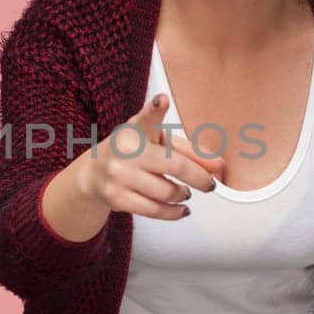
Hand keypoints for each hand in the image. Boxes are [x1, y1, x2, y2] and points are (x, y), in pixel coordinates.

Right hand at [72, 93, 225, 219]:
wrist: (94, 173)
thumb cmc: (132, 153)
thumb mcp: (158, 142)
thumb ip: (190, 151)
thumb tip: (219, 166)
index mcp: (137, 129)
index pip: (148, 118)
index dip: (156, 109)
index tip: (163, 101)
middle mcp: (126, 150)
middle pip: (175, 166)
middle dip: (200, 178)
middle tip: (209, 184)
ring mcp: (119, 175)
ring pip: (167, 192)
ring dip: (183, 195)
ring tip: (184, 193)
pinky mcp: (116, 198)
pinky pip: (155, 211)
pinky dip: (174, 212)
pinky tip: (180, 208)